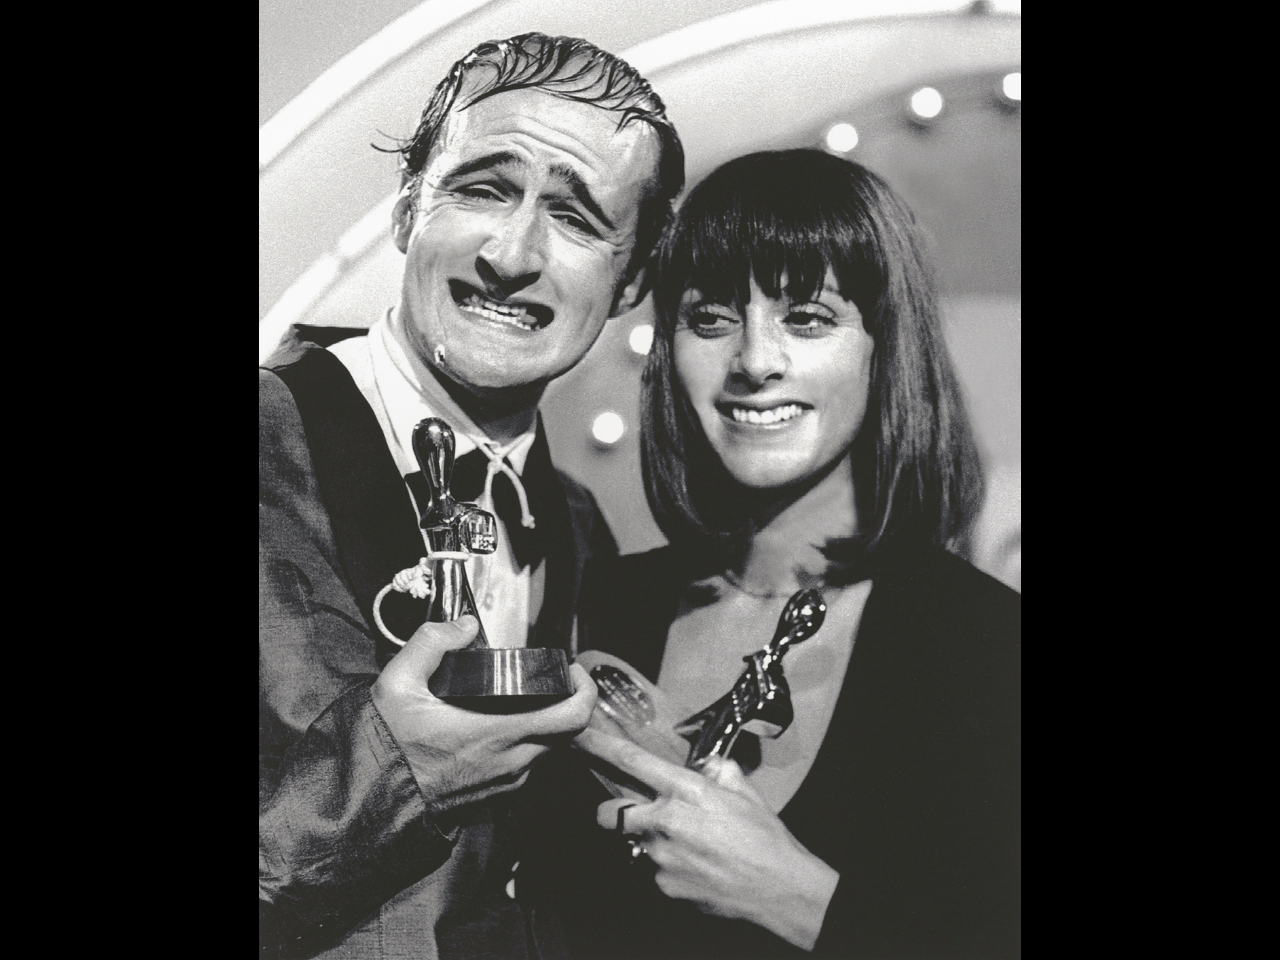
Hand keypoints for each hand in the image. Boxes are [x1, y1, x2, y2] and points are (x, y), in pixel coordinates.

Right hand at [372, 616, 596, 816]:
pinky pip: (528, 766)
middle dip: (568, 702)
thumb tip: (464, 626)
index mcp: (499, 734)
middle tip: (554, 679)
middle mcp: (513, 763)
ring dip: (546, 724)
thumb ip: (431, 644)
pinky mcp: (498, 797)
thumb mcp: (398, 684)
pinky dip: (527, 744)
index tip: (573, 670)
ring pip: (548, 750)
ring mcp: (508, 784)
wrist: (372, 799)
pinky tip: (502, 725)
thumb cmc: (388, 744)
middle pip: (568, 733)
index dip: (586, 690)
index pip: (572, 718)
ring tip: (524, 699)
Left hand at [576, 727, 838, 951]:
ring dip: (653, 842)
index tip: (577, 736)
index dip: (599, 748)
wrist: (779, 888)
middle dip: (614, 812)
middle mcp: (665, 822)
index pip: (631, 762)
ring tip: (691, 847)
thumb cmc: (765, 837)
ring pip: (637, 844)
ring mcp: (661, 858)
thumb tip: (704, 764)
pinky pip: (654, 872)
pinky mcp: (664, 886)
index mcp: (685, 791)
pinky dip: (670, 868)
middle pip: (610, 813)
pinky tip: (698, 868)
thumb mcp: (744, 790)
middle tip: (639, 814)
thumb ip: (718, 770)